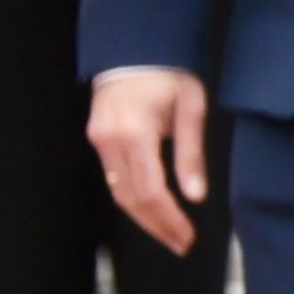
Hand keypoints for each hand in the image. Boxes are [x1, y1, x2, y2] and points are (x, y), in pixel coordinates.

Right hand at [87, 68, 208, 251]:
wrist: (134, 49)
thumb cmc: (169, 75)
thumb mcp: (191, 108)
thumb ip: (191, 154)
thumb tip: (196, 196)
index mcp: (135, 133)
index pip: (150, 191)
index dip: (168, 219)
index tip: (187, 237)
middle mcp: (110, 141)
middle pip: (130, 199)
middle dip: (156, 226)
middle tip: (181, 244)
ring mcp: (99, 141)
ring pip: (118, 193)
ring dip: (143, 218)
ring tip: (170, 235)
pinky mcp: (97, 140)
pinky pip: (113, 179)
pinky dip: (132, 200)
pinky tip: (152, 211)